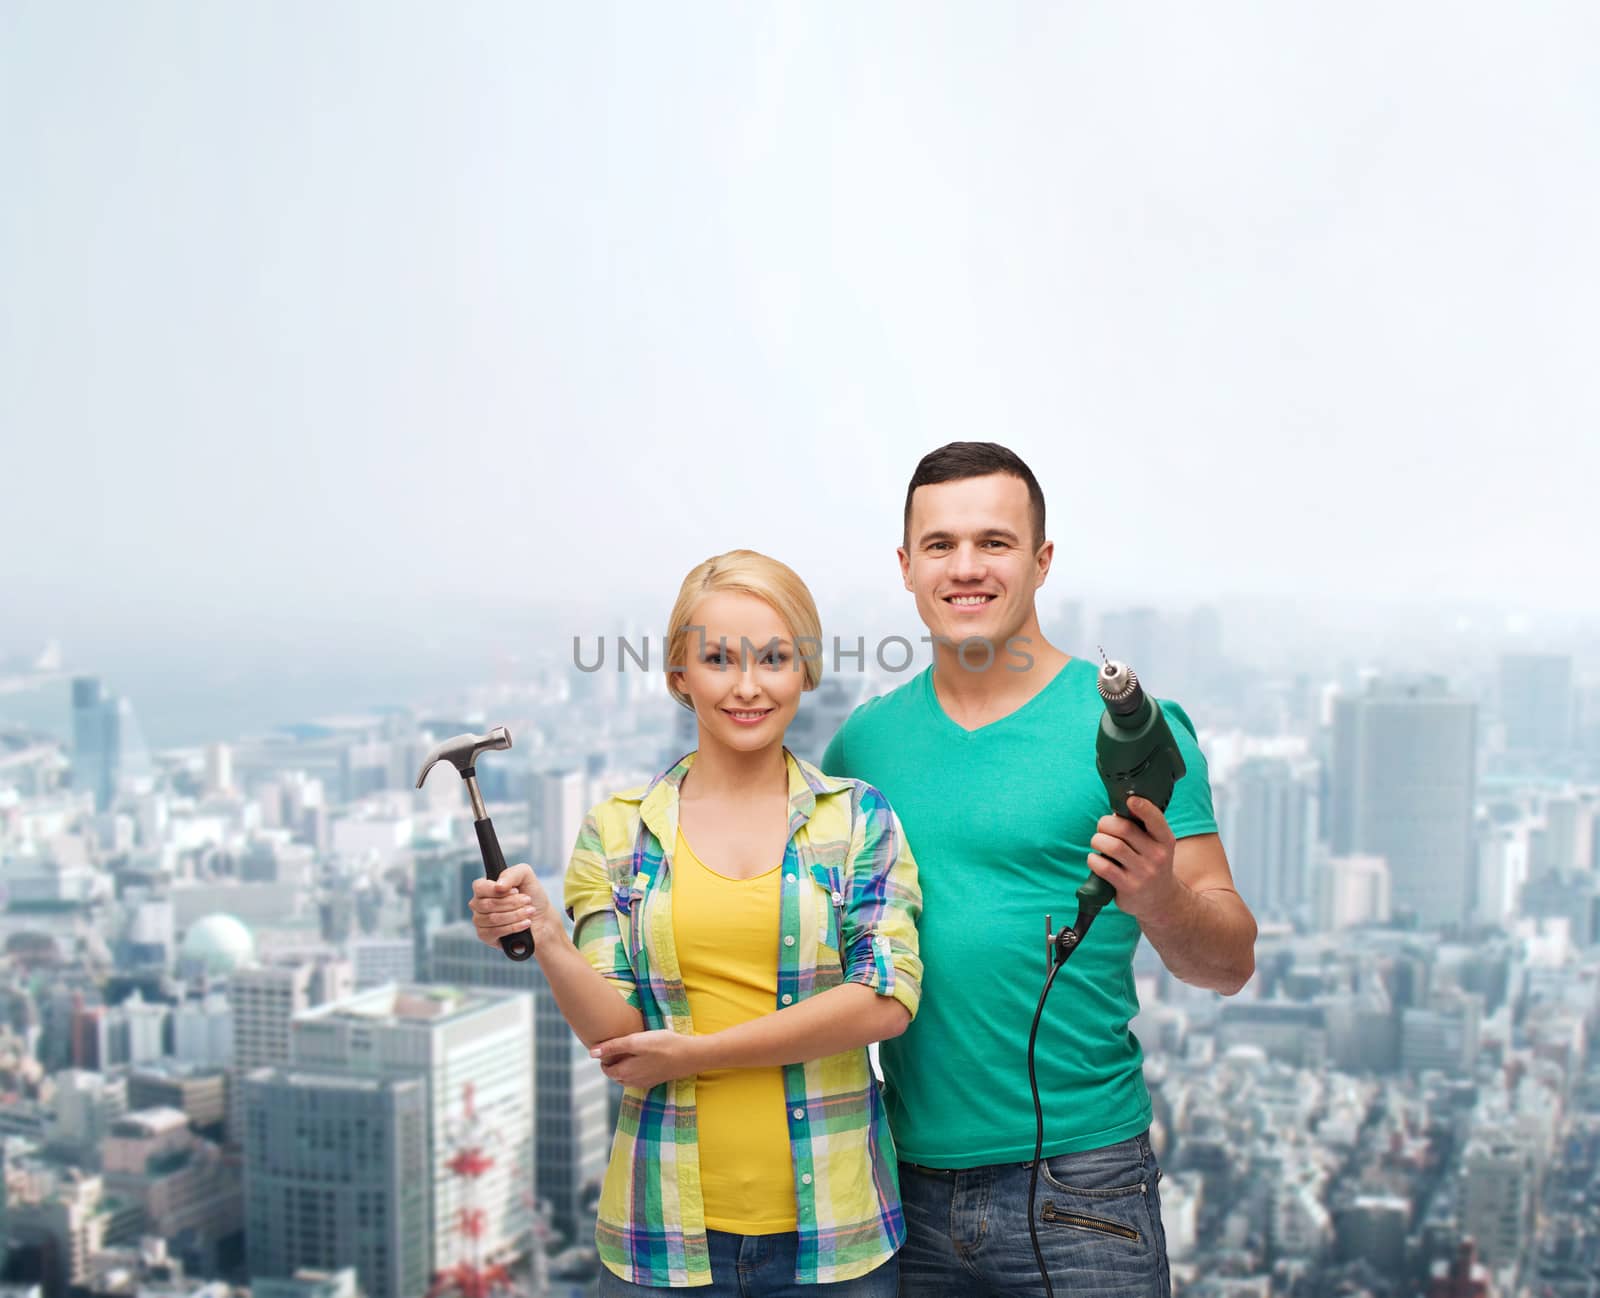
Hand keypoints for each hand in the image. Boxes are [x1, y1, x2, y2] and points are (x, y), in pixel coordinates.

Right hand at [469, 863, 563, 950]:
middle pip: (487, 904)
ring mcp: (480, 921)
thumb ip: (512, 874)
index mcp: (484, 888)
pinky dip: (513, 927)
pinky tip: (525, 923)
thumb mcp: (526, 876)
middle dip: (512, 903)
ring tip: (529, 911)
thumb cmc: (531, 895)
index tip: (516, 891)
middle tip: (527, 901)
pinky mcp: (485, 936)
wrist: (542, 917)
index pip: (479, 887)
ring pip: (492, 919)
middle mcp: (478, 904)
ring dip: (516, 915)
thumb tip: (498, 886)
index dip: (497, 891)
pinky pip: (494, 932)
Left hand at [591, 1030, 699, 1089]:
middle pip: (615, 1075)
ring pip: (627, 1077)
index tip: (608, 1044)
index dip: (604, 1058)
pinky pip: (638, 1077)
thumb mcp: (636, 1041)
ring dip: (624, 1066)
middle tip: (617, 1045)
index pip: (606, 1070)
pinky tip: (643, 1057)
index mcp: (625, 1073)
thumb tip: (591, 1053)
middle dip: (613, 1063)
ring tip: (629, 1050)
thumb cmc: (663, 1045)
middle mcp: (633, 1082)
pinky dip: (635, 1069)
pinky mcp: (656, 1079)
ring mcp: (645, 1082)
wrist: (690, 1055)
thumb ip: (613, 1047)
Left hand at [1087, 796, 1183, 922]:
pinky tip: (1096, 859)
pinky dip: (1093, 859)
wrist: (1161, 901)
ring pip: (1112, 846)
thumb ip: (1142, 828)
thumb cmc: (1151, 864)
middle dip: (1106, 823)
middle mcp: (1157, 856)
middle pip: (1124, 829)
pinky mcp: (1128, 887)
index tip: (1130, 800)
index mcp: (1165, 840)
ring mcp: (1143, 873)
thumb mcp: (1157, 845)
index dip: (1142, 807)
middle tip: (1102, 828)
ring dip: (1098, 840)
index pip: (1155, 819)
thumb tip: (1116, 811)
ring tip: (1098, 843)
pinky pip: (1103, 867)